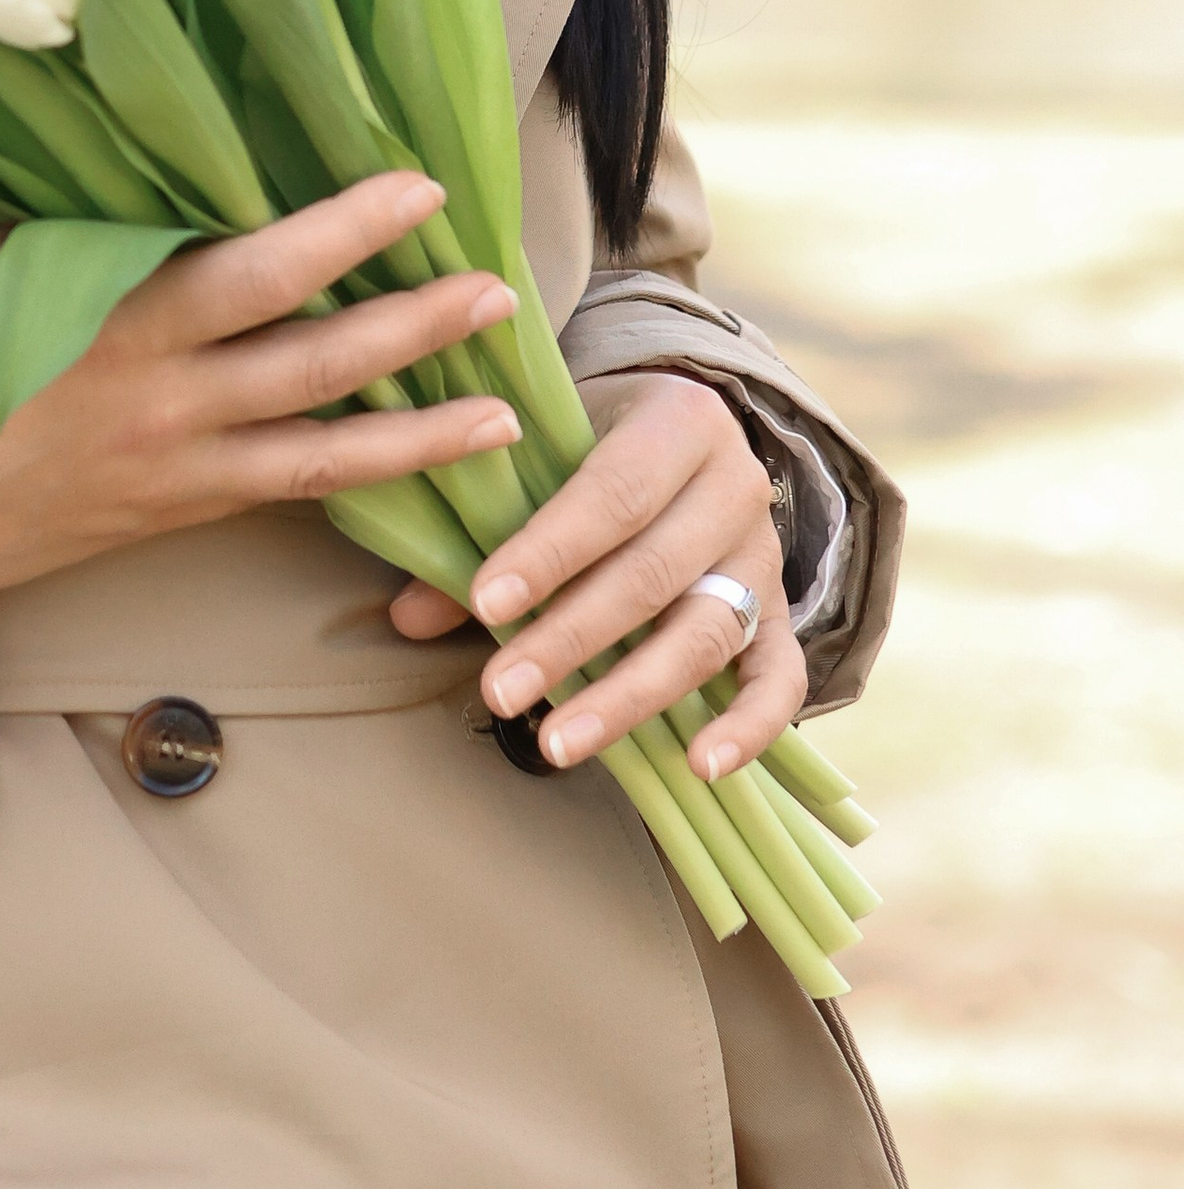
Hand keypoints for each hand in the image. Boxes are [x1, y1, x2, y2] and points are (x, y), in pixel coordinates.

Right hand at [0, 173, 525, 602]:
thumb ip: (52, 192)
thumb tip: (106, 106)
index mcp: (122, 318)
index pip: (260, 269)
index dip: (346, 230)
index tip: (419, 188)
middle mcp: (169, 398)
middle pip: (318, 360)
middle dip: (416, 326)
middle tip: (497, 289)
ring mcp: (180, 467)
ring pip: (325, 449)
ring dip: (421, 432)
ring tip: (504, 413)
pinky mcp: (176, 513)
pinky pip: (286, 496)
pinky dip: (359, 484)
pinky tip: (418, 476)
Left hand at [386, 368, 801, 779]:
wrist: (678, 430)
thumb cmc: (590, 440)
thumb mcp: (542, 450)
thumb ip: (480, 527)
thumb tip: (407, 616)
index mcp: (679, 420)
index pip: (612, 493)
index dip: (549, 552)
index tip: (484, 603)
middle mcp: (736, 485)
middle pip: (652, 573)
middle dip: (570, 639)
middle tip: (501, 691)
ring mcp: (764, 555)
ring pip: (705, 633)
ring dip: (628, 696)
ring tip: (556, 742)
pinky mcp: (781, 616)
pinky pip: (781, 678)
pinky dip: (749, 727)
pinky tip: (700, 767)